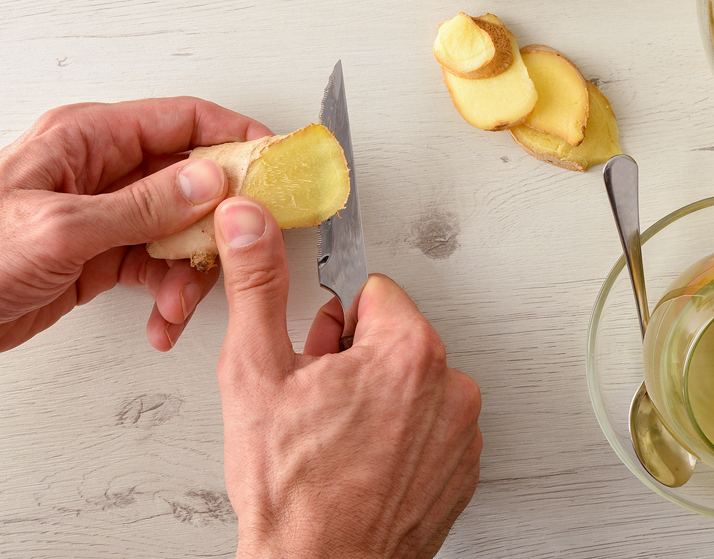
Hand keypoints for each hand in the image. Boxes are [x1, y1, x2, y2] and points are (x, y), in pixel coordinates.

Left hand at [0, 98, 270, 357]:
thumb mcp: (61, 229)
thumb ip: (141, 206)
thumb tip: (207, 180)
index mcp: (86, 139)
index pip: (181, 120)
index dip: (235, 136)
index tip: (273, 164)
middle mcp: (101, 170)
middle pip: (191, 179)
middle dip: (218, 220)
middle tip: (242, 247)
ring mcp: (104, 214)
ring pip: (180, 229)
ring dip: (192, 270)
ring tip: (180, 303)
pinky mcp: (101, 255)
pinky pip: (158, 267)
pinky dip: (169, 294)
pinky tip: (163, 319)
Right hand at [214, 197, 482, 558]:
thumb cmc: (291, 490)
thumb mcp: (256, 372)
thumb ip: (258, 285)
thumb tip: (250, 223)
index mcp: (409, 350)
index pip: (373, 291)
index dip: (332, 322)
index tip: (315, 356)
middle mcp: (450, 386)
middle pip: (395, 336)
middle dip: (354, 359)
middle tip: (317, 403)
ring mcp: (462, 431)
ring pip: (412, 382)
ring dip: (377, 397)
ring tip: (337, 438)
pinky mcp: (463, 467)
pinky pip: (431, 425)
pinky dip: (400, 435)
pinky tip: (362, 462)